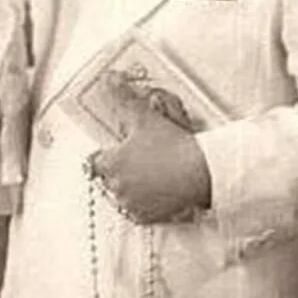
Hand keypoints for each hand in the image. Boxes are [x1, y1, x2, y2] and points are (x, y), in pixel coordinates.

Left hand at [92, 77, 211, 223]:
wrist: (202, 172)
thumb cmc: (173, 145)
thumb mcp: (145, 116)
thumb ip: (123, 97)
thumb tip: (109, 79)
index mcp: (111, 163)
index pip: (95, 161)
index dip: (108, 154)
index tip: (122, 150)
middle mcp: (117, 187)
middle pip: (110, 178)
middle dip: (122, 169)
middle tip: (144, 160)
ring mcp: (131, 204)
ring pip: (124, 195)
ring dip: (134, 187)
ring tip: (154, 174)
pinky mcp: (147, 218)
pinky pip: (139, 210)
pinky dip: (146, 203)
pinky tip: (160, 190)